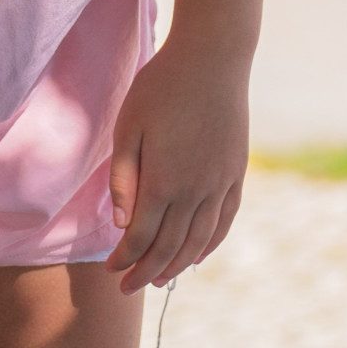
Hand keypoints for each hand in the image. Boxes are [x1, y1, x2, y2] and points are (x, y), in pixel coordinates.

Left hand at [105, 34, 250, 296]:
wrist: (212, 59)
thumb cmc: (160, 88)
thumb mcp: (127, 127)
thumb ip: (123, 177)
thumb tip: (119, 224)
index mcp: (165, 181)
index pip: (142, 236)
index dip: (125, 258)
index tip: (109, 270)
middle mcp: (197, 191)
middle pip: (170, 246)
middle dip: (146, 270)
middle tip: (126, 288)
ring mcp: (221, 184)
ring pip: (200, 240)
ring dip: (177, 264)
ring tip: (158, 279)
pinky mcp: (236, 173)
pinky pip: (225, 221)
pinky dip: (210, 244)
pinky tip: (198, 256)